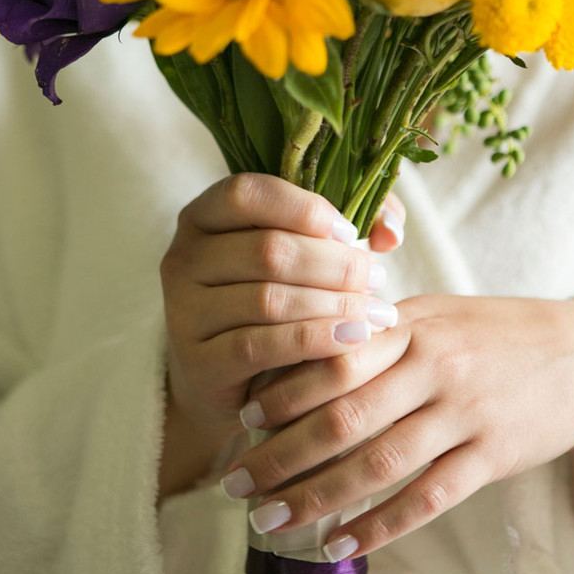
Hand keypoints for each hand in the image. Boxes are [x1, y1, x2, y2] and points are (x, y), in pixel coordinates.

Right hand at [157, 174, 404, 499]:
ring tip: (375, 311)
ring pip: (269, 300)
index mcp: (203, 215)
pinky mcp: (199, 361)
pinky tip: (353, 339)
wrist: (234, 380)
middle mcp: (183, 258)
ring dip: (333, 305)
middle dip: (334, 265)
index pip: (247, 193)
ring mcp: (184, 311)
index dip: (305, 208)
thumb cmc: (279, 299)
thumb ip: (354, 223)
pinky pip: (261, 346)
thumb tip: (390, 230)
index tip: (352, 233)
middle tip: (376, 278)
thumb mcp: (306, 252)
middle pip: (267, 250)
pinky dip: (315, 340)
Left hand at [220, 294, 573, 557]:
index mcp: (413, 326)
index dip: (283, 391)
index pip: (334, 356)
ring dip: (316, 497)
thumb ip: (377, 332)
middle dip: (281, 455)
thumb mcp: (437, 314)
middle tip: (237, 484)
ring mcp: (465, 413)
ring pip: (378, 463)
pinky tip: (341, 544)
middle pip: (343, 416)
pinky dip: (380, 526)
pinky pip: (427, 498)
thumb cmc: (494, 334)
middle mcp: (434, 367)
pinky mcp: (493, 456)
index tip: (242, 419)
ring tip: (269, 521)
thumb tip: (298, 359)